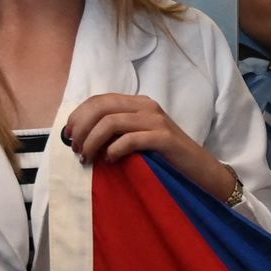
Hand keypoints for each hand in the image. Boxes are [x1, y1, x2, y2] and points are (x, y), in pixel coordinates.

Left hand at [67, 94, 238, 202]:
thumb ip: (116, 131)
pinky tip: (111, 160)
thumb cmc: (166, 158)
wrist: (201, 171)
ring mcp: (157, 121)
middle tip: (76, 149)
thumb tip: (81, 137)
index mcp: (138, 103)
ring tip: (88, 157)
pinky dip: (114, 149)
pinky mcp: (164, 138)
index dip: (78, 116)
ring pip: (111, 122)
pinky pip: (130, 139)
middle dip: (81, 128)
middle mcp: (146, 106)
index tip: (68, 136)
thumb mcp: (138, 138)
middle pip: (101, 107)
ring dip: (93, 141)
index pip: (98, 100)